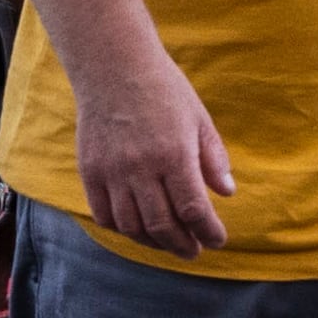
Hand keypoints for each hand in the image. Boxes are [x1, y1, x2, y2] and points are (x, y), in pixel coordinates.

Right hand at [72, 56, 236, 256]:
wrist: (113, 66)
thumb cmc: (163, 89)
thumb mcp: (198, 118)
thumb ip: (213, 157)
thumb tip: (227, 193)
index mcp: (174, 154)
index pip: (194, 210)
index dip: (209, 232)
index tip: (218, 240)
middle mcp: (141, 167)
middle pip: (163, 226)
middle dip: (183, 245)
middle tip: (194, 251)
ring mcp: (112, 171)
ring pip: (133, 226)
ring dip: (154, 242)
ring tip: (168, 242)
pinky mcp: (90, 171)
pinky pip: (104, 215)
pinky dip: (123, 229)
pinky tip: (138, 227)